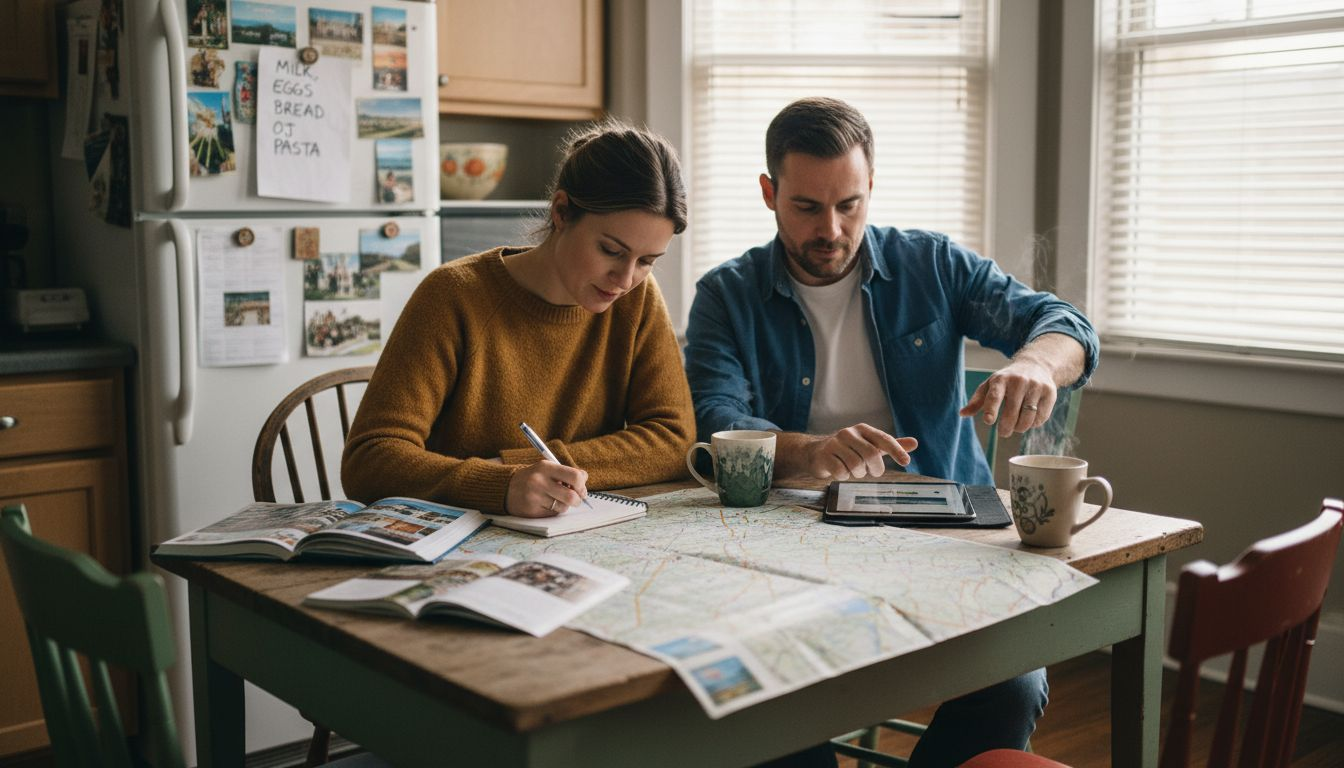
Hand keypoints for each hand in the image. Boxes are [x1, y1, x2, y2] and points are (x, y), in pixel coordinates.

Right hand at [505, 460, 587, 517]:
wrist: (506, 488)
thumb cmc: (533, 478)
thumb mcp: (547, 469)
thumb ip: (566, 473)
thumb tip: (585, 481)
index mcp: (546, 467)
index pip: (575, 476)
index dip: (582, 485)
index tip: (581, 489)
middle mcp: (539, 481)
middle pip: (572, 496)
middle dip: (578, 500)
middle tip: (576, 499)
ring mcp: (534, 497)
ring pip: (563, 507)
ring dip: (564, 506)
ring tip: (555, 500)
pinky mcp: (532, 511)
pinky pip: (553, 515)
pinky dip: (553, 511)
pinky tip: (545, 505)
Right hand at [804, 424, 918, 479]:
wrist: (815, 452)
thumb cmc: (848, 450)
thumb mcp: (870, 445)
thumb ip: (890, 445)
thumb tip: (915, 443)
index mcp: (862, 429)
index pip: (883, 439)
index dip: (896, 451)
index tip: (906, 462)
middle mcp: (849, 433)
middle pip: (871, 454)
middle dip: (875, 469)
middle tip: (873, 472)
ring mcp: (834, 443)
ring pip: (856, 465)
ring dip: (858, 474)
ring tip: (854, 471)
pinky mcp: (824, 455)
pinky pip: (841, 472)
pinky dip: (844, 476)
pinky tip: (840, 472)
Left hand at [959, 361, 1056, 437]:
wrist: (1036, 365)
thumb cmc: (1007, 380)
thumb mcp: (990, 386)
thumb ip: (977, 401)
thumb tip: (962, 414)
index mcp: (1000, 379)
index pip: (995, 395)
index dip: (991, 409)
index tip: (988, 421)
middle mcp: (1019, 381)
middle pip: (1012, 411)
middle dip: (1006, 427)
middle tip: (1003, 432)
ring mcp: (1036, 386)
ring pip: (1028, 417)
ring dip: (1020, 427)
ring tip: (1016, 427)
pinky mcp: (1050, 392)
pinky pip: (1041, 417)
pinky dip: (1034, 424)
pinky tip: (1029, 420)